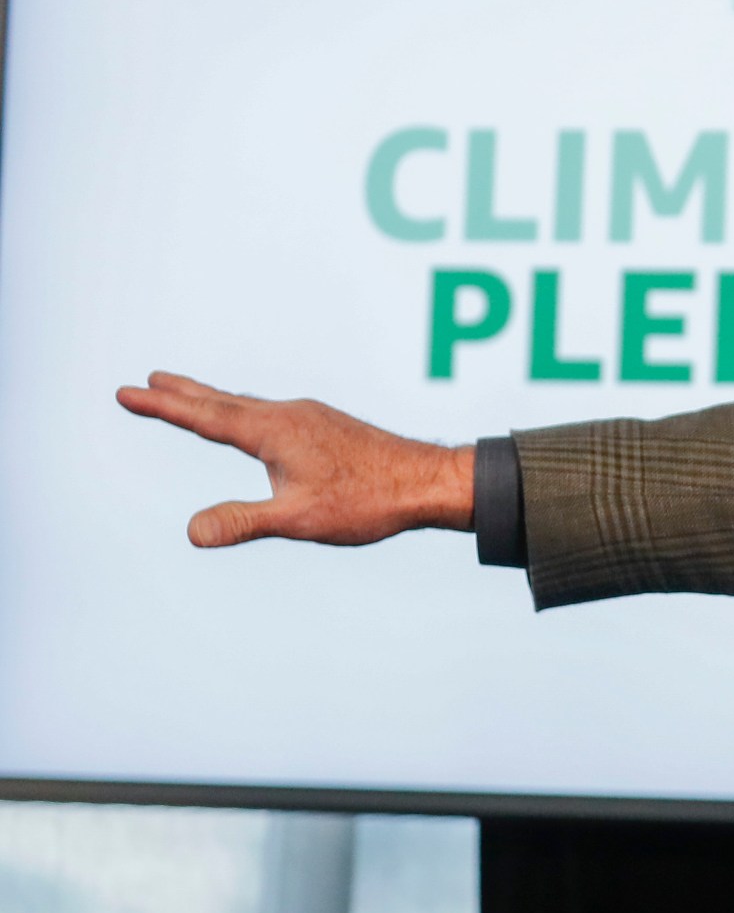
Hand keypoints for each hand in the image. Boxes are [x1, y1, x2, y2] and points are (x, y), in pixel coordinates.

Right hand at [116, 372, 474, 546]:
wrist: (429, 481)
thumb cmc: (369, 500)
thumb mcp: (299, 519)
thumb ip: (244, 522)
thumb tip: (192, 531)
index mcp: (274, 431)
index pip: (205, 417)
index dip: (163, 406)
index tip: (126, 392)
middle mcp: (289, 415)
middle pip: (223, 402)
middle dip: (183, 393)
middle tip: (148, 380)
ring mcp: (311, 418)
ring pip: (250, 407)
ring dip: (215, 400)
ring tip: (191, 395)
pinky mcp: (328, 428)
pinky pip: (273, 415)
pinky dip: (247, 412)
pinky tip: (257, 423)